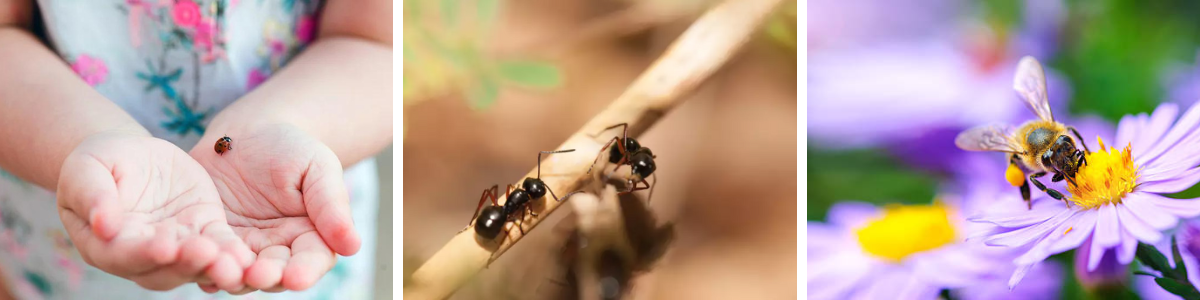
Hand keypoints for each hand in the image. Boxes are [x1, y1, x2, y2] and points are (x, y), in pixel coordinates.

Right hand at [56, 131, 255, 290]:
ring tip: (233, 263)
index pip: (123, 255)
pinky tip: (247, 257)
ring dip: (214, 267)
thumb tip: (104, 226)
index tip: (165, 246)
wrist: (131, 156)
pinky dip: (233, 253)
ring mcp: (177, 247)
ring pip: (196, 265)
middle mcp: (142, 256)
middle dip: (187, 263)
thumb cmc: (100, 162)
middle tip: (207, 254)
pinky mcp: (204, 231)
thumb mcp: (88, 168)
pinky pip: (221, 247)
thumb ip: (92, 195)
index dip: (144, 253)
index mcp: (106, 244)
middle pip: (165, 268)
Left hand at [190, 123, 360, 292]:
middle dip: (266, 277)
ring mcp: (243, 251)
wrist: (242, 136)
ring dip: (232, 277)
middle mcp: (278, 251)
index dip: (305, 271)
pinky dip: (201, 267)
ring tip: (223, 271)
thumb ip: (331, 204)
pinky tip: (195, 265)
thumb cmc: (288, 147)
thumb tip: (353, 246)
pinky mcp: (212, 245)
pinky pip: (206, 261)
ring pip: (239, 275)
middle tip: (257, 275)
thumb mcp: (316, 166)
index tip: (295, 277)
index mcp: (311, 236)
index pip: (313, 260)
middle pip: (275, 275)